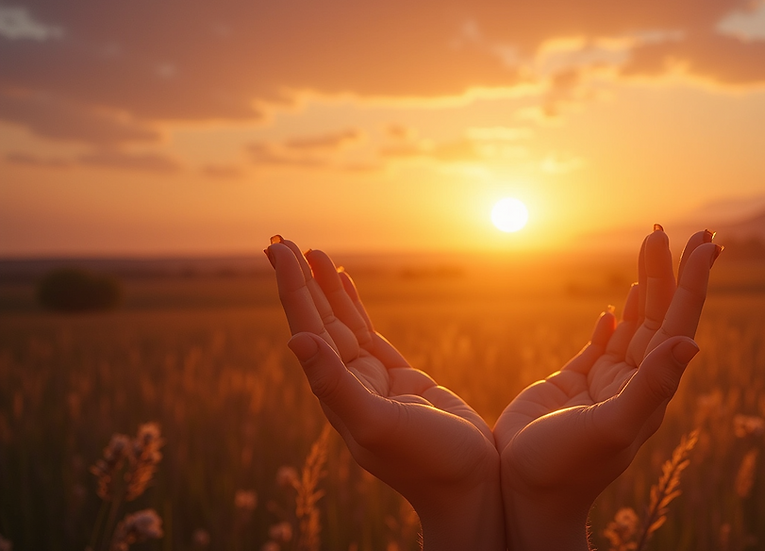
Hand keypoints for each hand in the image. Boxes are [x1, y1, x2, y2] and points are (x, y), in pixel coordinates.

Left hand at [265, 237, 503, 550]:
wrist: (470, 485)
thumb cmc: (427, 460)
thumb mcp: (377, 423)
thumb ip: (335, 384)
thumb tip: (295, 341)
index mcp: (336, 392)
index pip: (307, 328)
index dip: (292, 289)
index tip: (277, 251)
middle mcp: (347, 384)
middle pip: (317, 321)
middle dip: (299, 282)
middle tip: (279, 241)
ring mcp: (372, 381)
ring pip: (342, 325)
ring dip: (325, 290)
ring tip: (311, 253)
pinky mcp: (399, 380)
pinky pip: (368, 335)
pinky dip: (354, 308)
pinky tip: (347, 287)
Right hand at [493, 227, 719, 550]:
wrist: (524, 492)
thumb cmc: (568, 465)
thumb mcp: (613, 426)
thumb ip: (651, 386)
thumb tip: (691, 344)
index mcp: (650, 387)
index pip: (680, 322)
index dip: (694, 283)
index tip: (707, 244)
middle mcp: (634, 380)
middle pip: (658, 313)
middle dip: (667, 270)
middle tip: (670, 229)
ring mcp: (606, 382)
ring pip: (633, 323)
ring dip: (643, 284)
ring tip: (650, 246)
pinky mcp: (575, 383)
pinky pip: (601, 345)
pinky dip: (613, 322)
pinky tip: (618, 304)